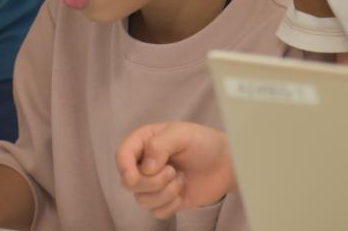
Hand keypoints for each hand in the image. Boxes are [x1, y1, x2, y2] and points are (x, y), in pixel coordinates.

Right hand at [115, 121, 235, 217]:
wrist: (225, 164)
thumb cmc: (203, 143)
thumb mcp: (182, 134)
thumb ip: (160, 145)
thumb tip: (146, 167)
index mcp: (144, 142)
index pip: (123, 155)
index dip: (124, 168)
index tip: (133, 178)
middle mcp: (144, 163)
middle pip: (129, 183)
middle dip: (152, 182)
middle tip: (173, 171)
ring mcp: (153, 184)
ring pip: (142, 200)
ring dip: (164, 193)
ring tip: (180, 179)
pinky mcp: (165, 201)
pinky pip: (157, 212)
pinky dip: (171, 205)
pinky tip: (182, 192)